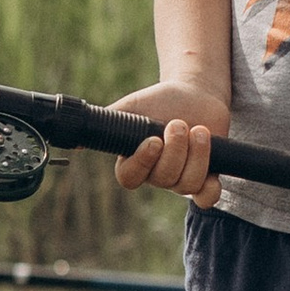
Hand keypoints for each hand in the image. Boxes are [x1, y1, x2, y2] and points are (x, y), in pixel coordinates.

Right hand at [111, 82, 229, 206]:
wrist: (195, 93)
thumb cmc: (160, 100)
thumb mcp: (131, 108)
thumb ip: (109, 123)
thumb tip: (77, 142)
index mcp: (136, 161)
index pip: (130, 178)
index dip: (143, 163)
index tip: (154, 140)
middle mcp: (157, 175)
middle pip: (164, 179)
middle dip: (175, 149)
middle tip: (178, 123)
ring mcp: (182, 178)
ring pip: (187, 183)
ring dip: (197, 154)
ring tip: (199, 130)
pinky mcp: (208, 177)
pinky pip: (207, 197)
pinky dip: (211, 185)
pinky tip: (211, 160)